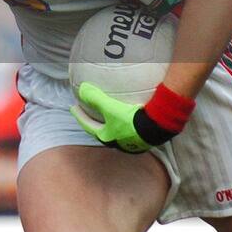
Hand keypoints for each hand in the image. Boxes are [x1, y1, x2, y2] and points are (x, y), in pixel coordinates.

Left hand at [71, 82, 191, 153]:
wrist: (158, 126)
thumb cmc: (132, 120)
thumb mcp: (111, 108)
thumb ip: (95, 98)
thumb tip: (82, 89)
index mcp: (108, 137)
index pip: (88, 126)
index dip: (80, 116)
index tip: (73, 108)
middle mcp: (119, 143)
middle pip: (102, 130)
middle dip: (94, 121)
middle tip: (89, 110)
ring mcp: (132, 141)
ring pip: (116, 130)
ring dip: (110, 121)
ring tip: (109, 110)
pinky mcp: (144, 136)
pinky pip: (130, 126)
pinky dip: (125, 118)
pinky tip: (129, 109)